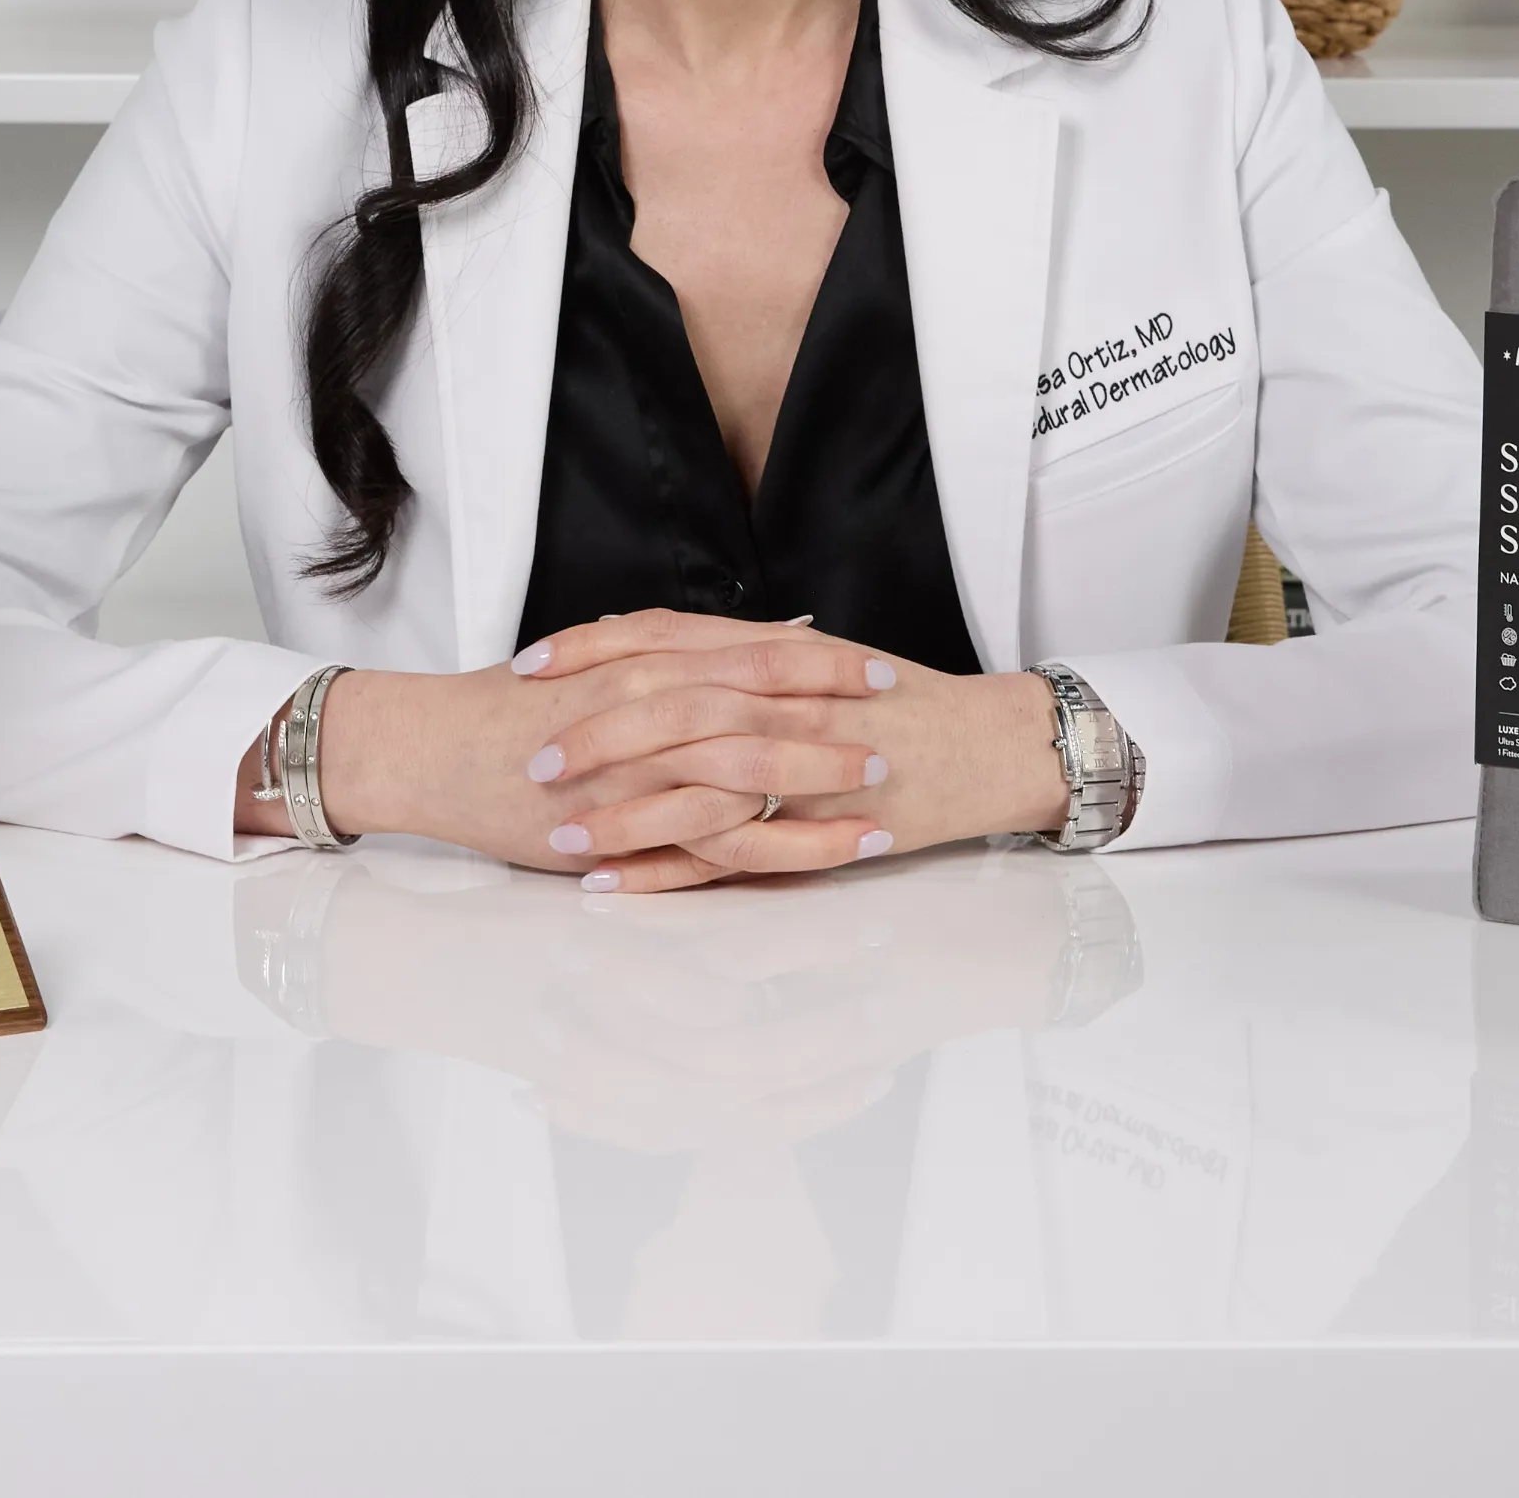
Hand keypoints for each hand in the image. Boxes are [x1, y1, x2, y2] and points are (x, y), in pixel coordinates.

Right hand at [233, 619, 890, 874]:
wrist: (432, 749)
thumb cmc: (508, 713)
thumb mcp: (593, 666)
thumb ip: (667, 655)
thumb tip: (747, 641)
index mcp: (644, 660)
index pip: (749, 653)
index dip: (816, 662)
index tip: (871, 666)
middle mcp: (648, 699)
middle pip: (763, 700)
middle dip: (835, 711)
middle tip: (898, 718)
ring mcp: (638, 760)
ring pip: (751, 762)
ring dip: (821, 772)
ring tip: (880, 785)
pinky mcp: (628, 818)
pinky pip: (721, 832)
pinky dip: (783, 841)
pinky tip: (832, 850)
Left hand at [515, 609, 1072, 893]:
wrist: (987, 745)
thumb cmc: (901, 705)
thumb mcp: (815, 660)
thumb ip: (739, 657)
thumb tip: (659, 651)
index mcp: (771, 650)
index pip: (663, 637)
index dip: (591, 649)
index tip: (531, 664)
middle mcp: (779, 697)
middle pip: (666, 707)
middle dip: (590, 733)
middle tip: (533, 760)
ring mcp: (799, 763)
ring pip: (689, 783)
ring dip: (616, 811)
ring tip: (556, 832)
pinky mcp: (813, 826)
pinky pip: (726, 851)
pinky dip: (662, 868)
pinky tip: (612, 881)